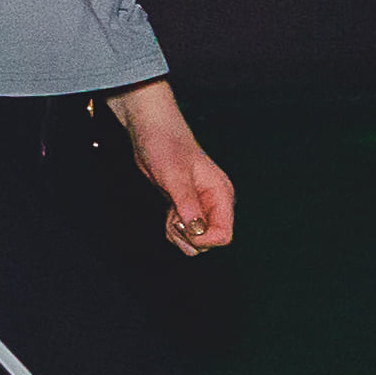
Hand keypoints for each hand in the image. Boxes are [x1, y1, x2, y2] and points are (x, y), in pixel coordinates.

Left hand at [117, 78, 234, 257]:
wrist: (151, 131)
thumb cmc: (166, 145)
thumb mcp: (175, 176)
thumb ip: (187, 204)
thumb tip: (197, 232)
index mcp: (221, 195)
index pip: (224, 235)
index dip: (203, 239)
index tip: (183, 225)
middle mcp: (214, 204)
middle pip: (209, 243)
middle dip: (188, 237)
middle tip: (174, 216)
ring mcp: (201, 207)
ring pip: (195, 241)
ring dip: (178, 235)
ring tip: (170, 213)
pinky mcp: (186, 209)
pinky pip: (184, 234)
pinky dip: (173, 230)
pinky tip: (168, 211)